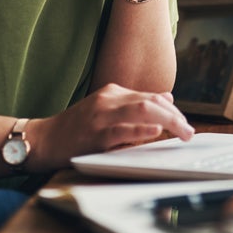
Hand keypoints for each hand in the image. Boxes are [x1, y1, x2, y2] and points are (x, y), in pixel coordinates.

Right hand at [23, 84, 193, 171]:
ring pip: (141, 110)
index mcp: (112, 92)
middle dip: (175, 116)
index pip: (151, 96)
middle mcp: (108, 100)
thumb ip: (134, 104)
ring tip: (182, 133)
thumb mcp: (106, 109)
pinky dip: (142, 129)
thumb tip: (167, 98)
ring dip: (168, 121)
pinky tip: (156, 131)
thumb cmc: (76, 128)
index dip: (173, 110)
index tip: (185, 123)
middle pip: (150, 101)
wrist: (43, 140)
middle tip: (188, 131)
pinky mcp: (94, 135)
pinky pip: (122, 130)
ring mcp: (100, 117)